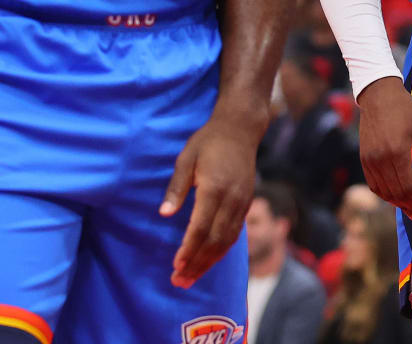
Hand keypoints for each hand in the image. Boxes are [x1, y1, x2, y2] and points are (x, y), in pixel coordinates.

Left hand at [161, 111, 260, 287]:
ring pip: (227, 241)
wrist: (241, 129)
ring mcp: (243, 202)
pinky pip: (235, 233)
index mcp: (214, 188)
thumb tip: (164, 214)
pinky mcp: (247, 203)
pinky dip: (222, 250)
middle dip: (197, 264)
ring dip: (209, 262)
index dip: (188, 250)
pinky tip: (210, 259)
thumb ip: (176, 187)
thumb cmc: (208, 141)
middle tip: (179, 281)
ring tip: (192, 277)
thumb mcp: (186, 158)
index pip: (200, 228)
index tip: (175, 267)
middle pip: (215, 241)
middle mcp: (232, 199)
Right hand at [356, 77, 411, 217]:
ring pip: (384, 192)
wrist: (378, 95)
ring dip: (399, 205)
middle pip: (397, 193)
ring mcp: (370, 160)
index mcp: (398, 151)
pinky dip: (385, 195)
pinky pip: (374, 185)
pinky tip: (396, 199)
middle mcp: (381, 159)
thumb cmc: (406, 109)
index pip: (410, 186)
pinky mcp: (364, 159)